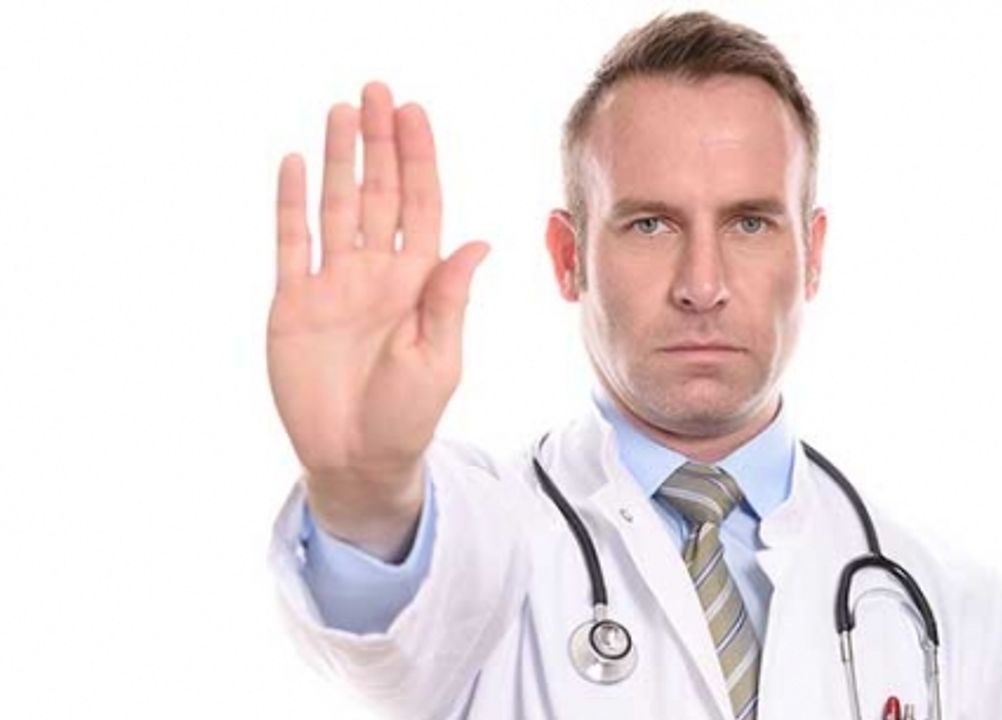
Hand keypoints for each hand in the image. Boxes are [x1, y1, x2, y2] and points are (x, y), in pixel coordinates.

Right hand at [267, 81, 488, 557]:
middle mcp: (377, 273)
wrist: (356, 458)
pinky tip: (296, 164)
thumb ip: (449, 298)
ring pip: (336, 206)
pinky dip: (292, 204)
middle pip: (378, 193)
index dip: (418, 160)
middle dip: (379, 143)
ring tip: (341, 111)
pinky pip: (292, 242)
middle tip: (376, 92)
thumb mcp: (439, 358)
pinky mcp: (294, 302)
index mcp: (418, 282)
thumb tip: (477, 242)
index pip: (420, 206)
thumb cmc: (409, 415)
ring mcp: (334, 283)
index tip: (415, 114)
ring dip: (338, 159)